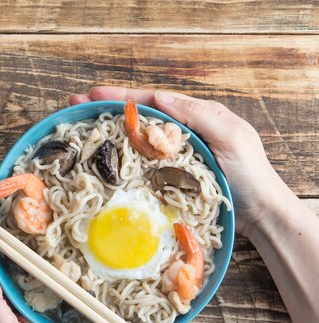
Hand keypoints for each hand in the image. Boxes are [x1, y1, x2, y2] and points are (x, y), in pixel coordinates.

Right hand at [70, 86, 286, 236]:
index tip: (94, 93)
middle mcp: (182, 132)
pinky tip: (103, 155)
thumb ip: (198, 116)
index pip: (154, 101)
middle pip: (139, 116)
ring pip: (137, 136)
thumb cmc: (250, 174)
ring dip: (109, 129)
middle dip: (108, 108)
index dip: (122, 96)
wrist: (259, 214)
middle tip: (77, 103)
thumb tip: (158, 97)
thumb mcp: (231, 138)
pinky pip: (141, 161)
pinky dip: (121, 154)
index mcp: (196, 117)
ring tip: (82, 124)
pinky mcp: (169, 177)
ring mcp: (173, 155)